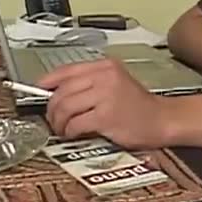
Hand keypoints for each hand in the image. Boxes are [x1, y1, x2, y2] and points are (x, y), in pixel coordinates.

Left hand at [37, 58, 166, 147]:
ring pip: (65, 106)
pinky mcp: (106, 116)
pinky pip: (75, 123)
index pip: (67, 70)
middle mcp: (105, 77)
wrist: (162, 119)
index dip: (48, 81)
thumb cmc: (138, 105)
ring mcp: (106, 95)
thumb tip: (58, 92)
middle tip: (54, 119)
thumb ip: (90, 83)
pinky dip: (70, 131)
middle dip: (52, 108)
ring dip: (58, 122)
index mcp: (106, 66)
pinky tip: (74, 134)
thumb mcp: (116, 83)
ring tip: (63, 129)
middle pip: (62, 90)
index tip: (39, 89)